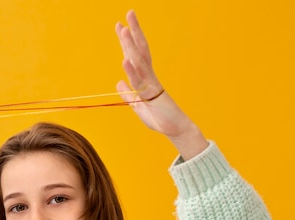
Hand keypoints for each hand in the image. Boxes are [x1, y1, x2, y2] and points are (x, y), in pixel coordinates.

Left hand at [116, 11, 207, 158]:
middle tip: (129, 13)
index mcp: (146, 78)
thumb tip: (119, 83)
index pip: (135, 55)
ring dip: (130, 45)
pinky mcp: (152, 95)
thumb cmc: (159, 118)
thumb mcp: (138, 106)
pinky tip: (124, 60)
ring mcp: (151, 84)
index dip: (127, 41)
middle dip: (134, 32)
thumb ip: (129, 94)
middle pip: (140, 50)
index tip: (120, 26)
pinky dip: (131, 71)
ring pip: (139, 61)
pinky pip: (140, 81)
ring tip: (123, 29)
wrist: (175, 130)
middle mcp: (149, 77)